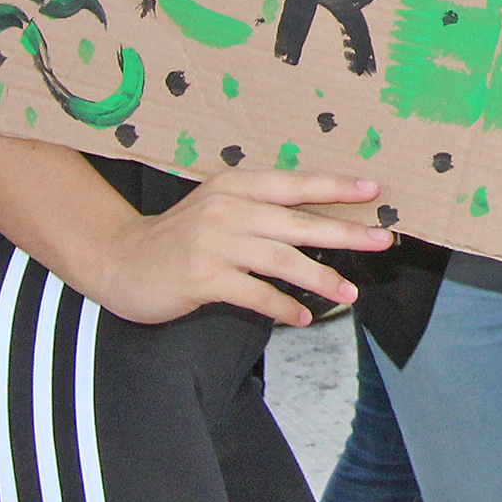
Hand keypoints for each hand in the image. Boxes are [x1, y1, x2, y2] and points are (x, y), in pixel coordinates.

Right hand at [79, 170, 391, 327]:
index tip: (373, 190)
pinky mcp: (202, 277)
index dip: (334, 187)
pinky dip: (282, 307)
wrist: (120, 259)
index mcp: (234, 186)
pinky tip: (302, 317)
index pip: (294, 184)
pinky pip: (254, 294)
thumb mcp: (217, 208)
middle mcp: (227, 209)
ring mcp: (214, 243)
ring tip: (350, 293)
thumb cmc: (178, 237)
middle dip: (345, 232)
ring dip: (321, 278)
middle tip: (382, 239)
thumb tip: (317, 221)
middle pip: (298, 222)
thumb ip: (258, 210)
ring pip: (282, 260)